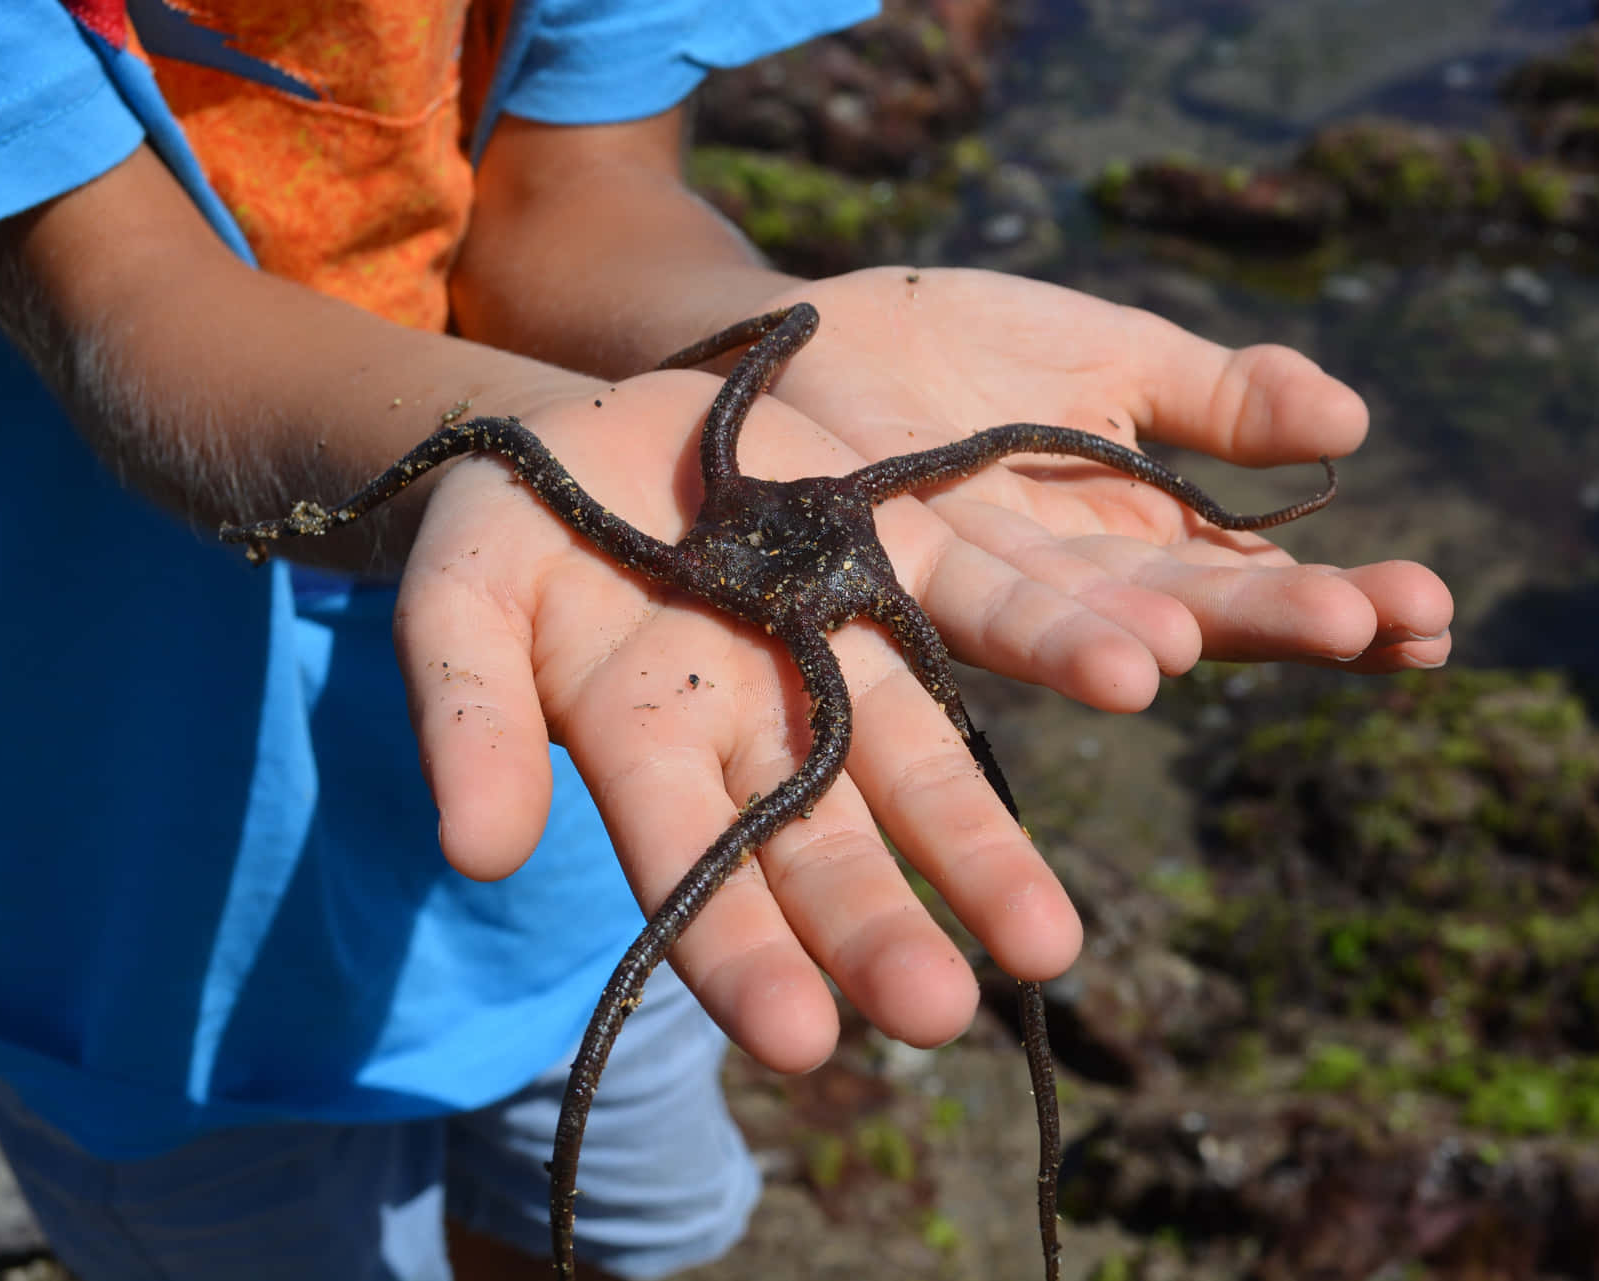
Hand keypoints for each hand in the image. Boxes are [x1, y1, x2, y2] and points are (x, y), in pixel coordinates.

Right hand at [399, 371, 1078, 1071]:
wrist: (594, 426)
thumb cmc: (502, 522)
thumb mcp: (460, 596)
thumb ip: (468, 716)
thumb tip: (478, 852)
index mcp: (644, 748)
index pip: (694, 873)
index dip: (739, 955)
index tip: (802, 1041)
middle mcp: (757, 726)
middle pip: (823, 843)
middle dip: (875, 928)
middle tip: (940, 1012)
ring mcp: (835, 648)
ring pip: (918, 758)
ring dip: (983, 842)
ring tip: (1051, 938)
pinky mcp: (896, 556)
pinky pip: (982, 604)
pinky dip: (1055, 641)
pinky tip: (1139, 676)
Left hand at [750, 266, 1452, 708]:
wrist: (821, 335)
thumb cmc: (970, 349)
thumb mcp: (1118, 354)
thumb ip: (1224, 396)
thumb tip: (1352, 421)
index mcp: (1142, 539)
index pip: (1259, 581)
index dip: (1346, 605)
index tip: (1435, 616)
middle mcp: (1077, 583)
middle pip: (1196, 614)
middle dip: (1286, 621)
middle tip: (1391, 625)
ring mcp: (989, 585)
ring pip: (1087, 623)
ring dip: (1160, 643)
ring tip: (1233, 657)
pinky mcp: (896, 567)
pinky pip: (979, 606)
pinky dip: (1054, 633)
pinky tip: (1130, 659)